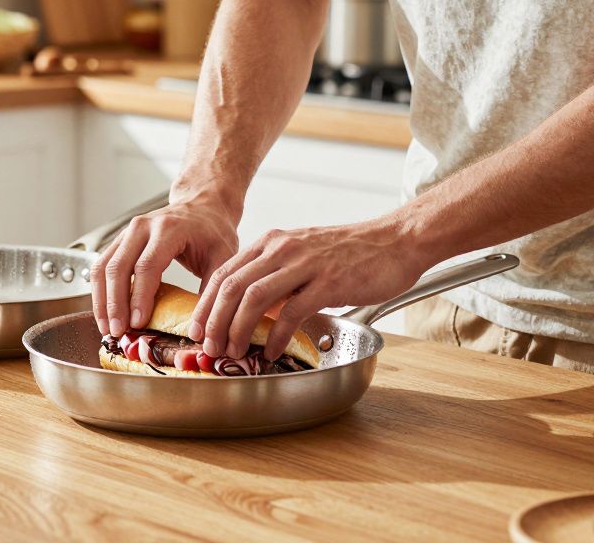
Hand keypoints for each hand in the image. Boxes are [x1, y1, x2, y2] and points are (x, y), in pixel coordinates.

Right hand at [91, 195, 238, 337]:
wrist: (202, 205)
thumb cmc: (212, 231)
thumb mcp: (223, 257)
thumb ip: (211, 291)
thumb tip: (199, 330)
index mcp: (169, 229)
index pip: (147, 266)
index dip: (140, 297)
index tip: (137, 324)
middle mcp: (142, 227)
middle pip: (118, 267)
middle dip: (114, 303)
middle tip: (117, 332)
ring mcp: (127, 232)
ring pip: (102, 267)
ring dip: (102, 300)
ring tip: (108, 327)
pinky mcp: (119, 241)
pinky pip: (101, 266)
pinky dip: (101, 291)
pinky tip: (106, 313)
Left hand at [189, 217, 434, 360]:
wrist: (396, 240)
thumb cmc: (352, 253)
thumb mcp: (303, 254)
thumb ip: (277, 274)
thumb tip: (252, 308)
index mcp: (271, 242)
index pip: (224, 273)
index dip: (205, 304)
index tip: (197, 328)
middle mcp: (282, 249)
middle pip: (231, 286)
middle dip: (214, 321)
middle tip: (209, 347)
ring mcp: (304, 264)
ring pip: (253, 297)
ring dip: (238, 329)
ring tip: (234, 352)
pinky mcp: (328, 282)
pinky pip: (292, 313)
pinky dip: (277, 336)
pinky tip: (272, 352)